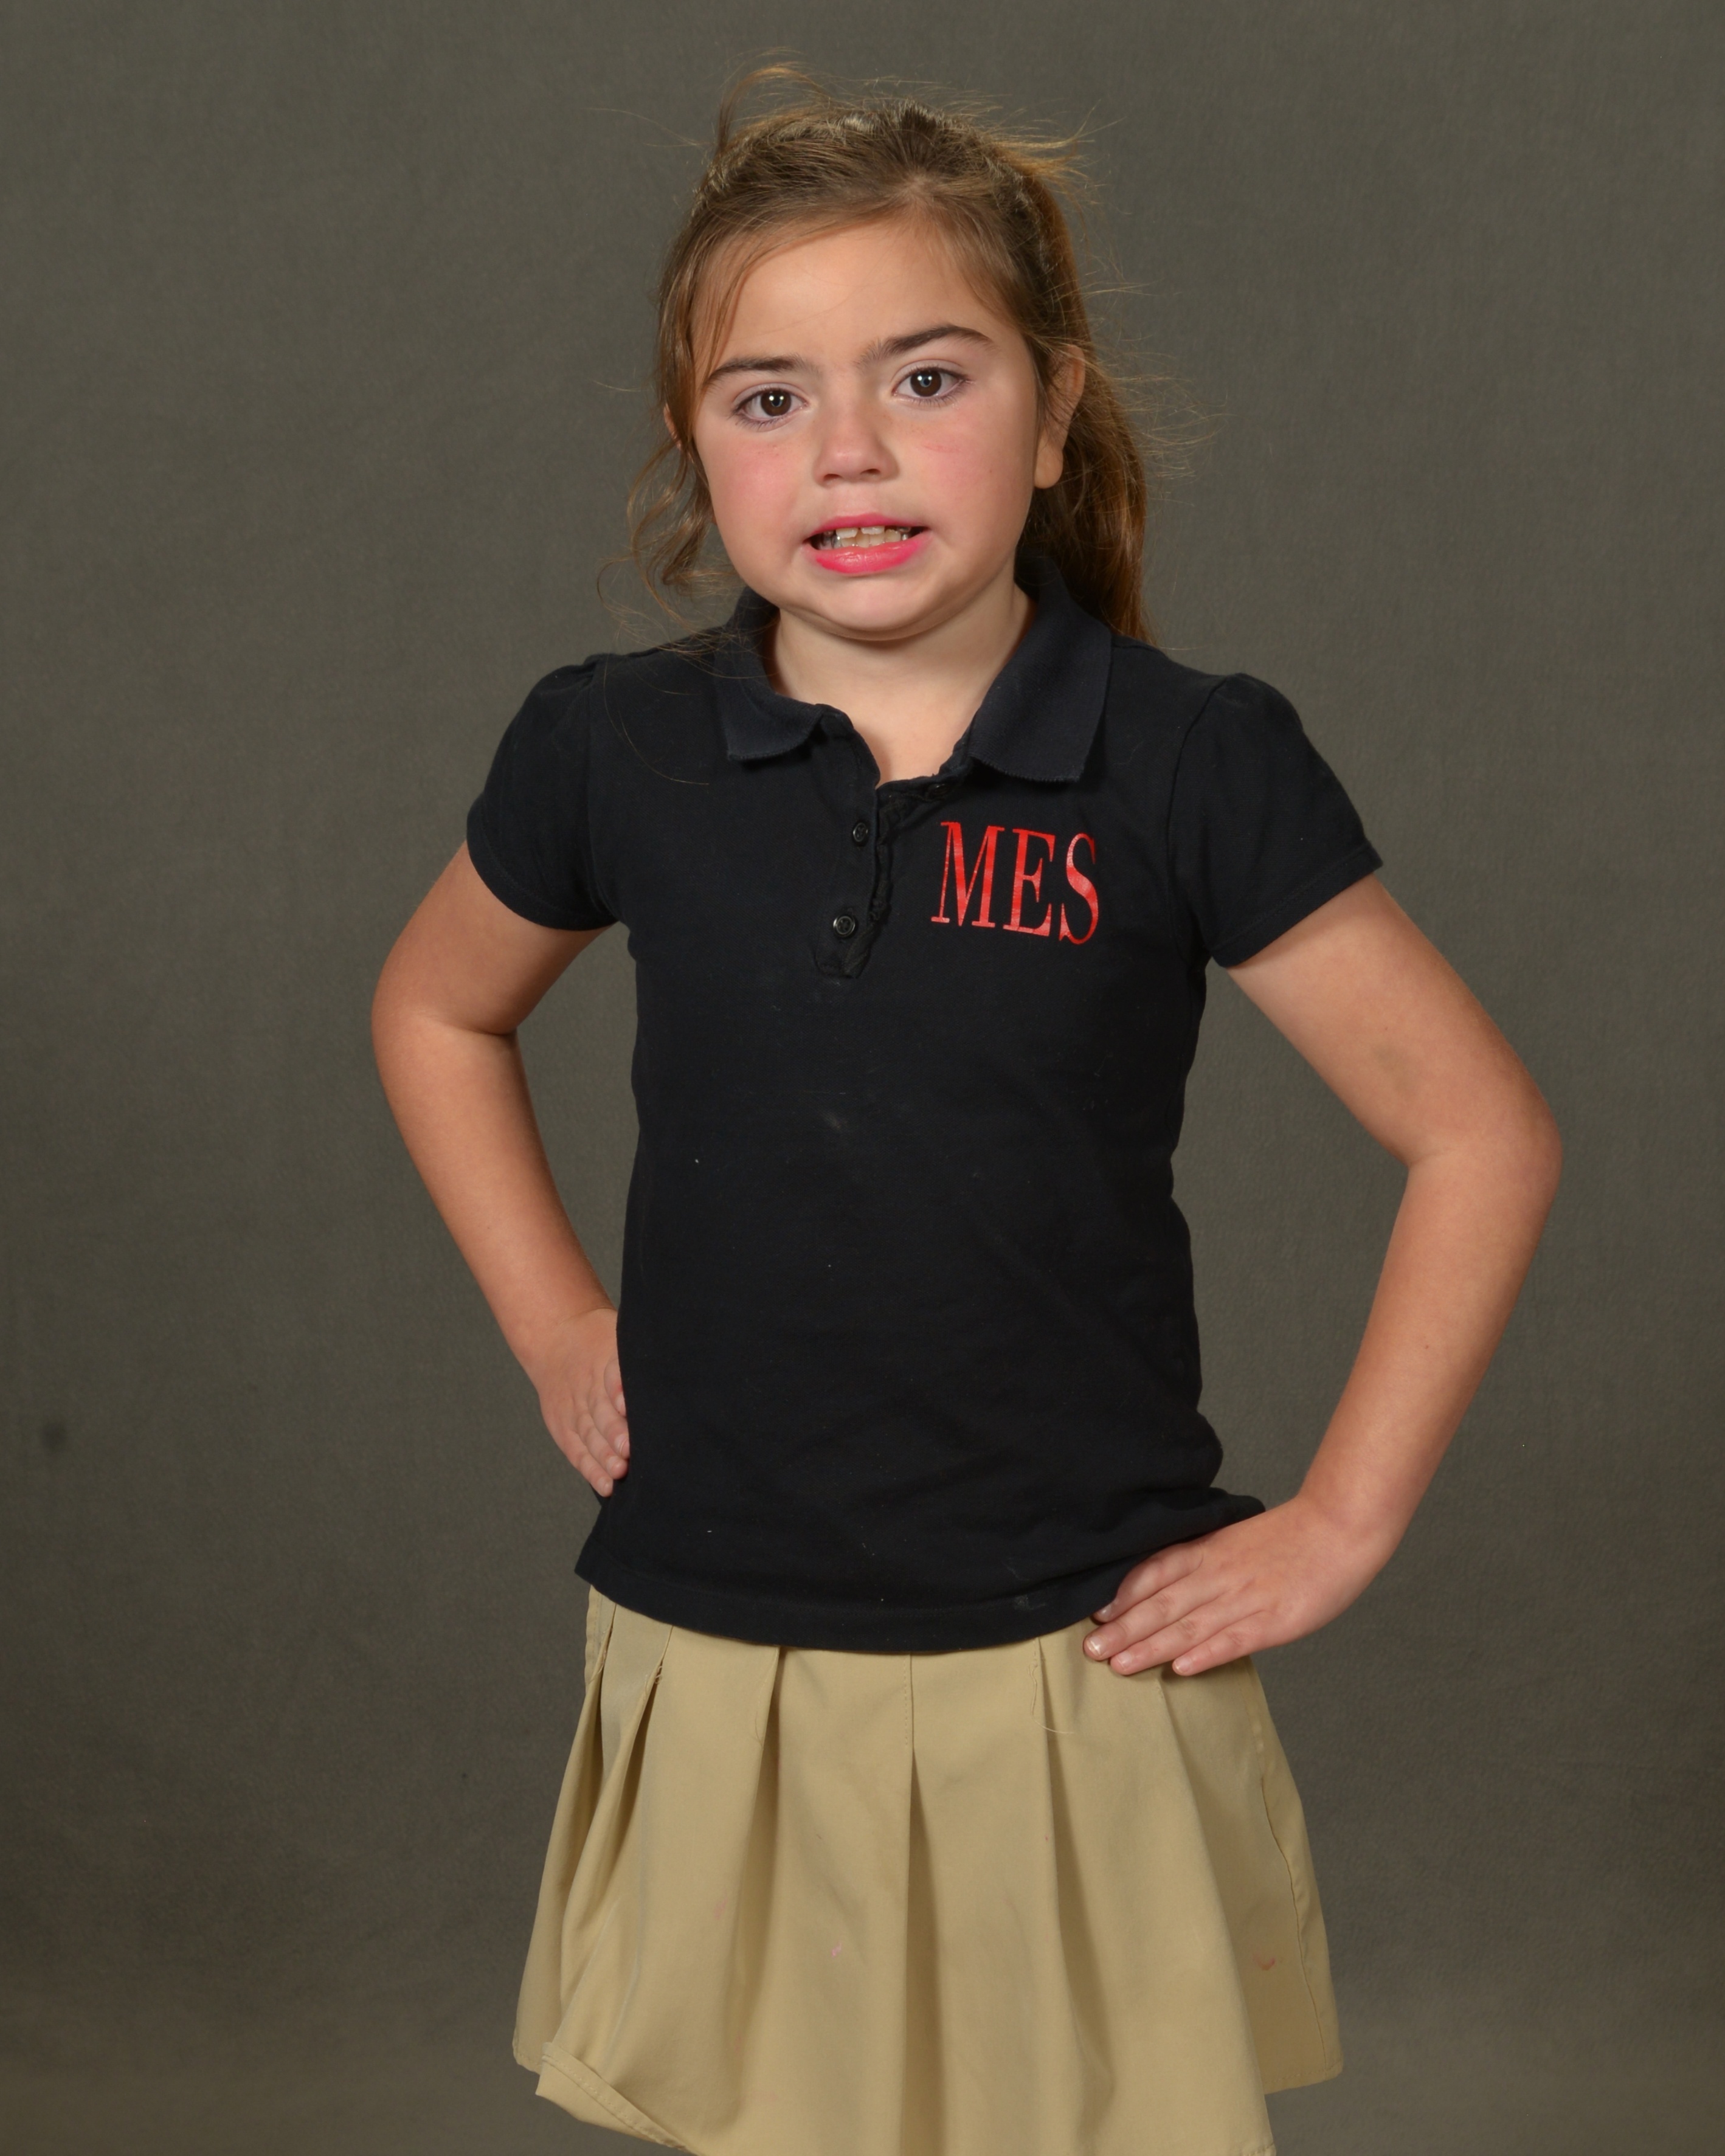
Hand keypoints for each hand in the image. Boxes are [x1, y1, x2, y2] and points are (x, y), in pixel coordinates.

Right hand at [528, 1306, 629, 1496]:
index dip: (620, 1392)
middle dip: (615, 1433)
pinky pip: (577, 1451)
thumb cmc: (600, 1339)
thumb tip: (683, 1367)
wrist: (554, 1337)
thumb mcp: (621, 1334)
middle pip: (601, 1412)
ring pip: (589, 1435)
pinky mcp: (564, 1427)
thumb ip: (644, 1355)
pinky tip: (606, 1484)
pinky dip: (591, 1469)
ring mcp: (574, 1409)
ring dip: (604, 1455)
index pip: (613, 1376)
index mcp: (606, 1361)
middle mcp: (588, 1387)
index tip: (628, 1407)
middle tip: (629, 1450)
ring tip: (619, 1471)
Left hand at [1082, 1496, 1395, 1675]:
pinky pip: (1234, 1640)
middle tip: (1089, 1649)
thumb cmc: (1286, 1537)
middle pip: (1162, 1603)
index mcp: (1208, 1551)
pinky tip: (1181, 1669)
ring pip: (1189, 1626)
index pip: (1155, 1572)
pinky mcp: (1273, 1620)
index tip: (1093, 1614)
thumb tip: (1164, 1583)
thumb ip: (1201, 1560)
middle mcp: (1219, 1574)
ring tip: (1118, 1665)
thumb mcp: (1233, 1539)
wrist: (1337, 1528)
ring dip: (1151, 1647)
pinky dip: (1206, 1654)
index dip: (1122, 1595)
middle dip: (1123, 1628)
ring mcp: (1245, 1598)